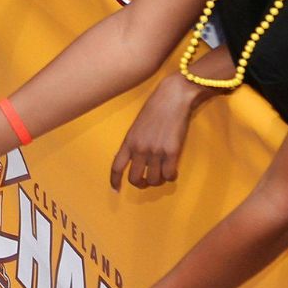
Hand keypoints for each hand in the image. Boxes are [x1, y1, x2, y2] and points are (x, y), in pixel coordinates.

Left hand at [110, 73, 204, 190]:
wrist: (172, 98)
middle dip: (141, 184)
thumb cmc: (155, 110)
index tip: (115, 190)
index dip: (114, 181)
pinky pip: (169, 175)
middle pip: (135, 179)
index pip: (116, 166)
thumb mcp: (137, 127)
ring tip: (163, 174)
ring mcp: (155, 151)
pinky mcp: (172, 152)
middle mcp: (139, 149)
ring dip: (158, 181)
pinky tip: (173, 171)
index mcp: (128, 142)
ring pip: (154, 180)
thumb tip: (136, 160)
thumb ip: (135, 143)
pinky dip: (171, 177)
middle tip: (148, 182)